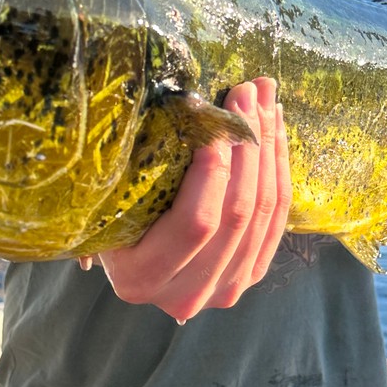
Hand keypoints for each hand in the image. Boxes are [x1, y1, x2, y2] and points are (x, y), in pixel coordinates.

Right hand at [83, 77, 290, 321]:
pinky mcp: (249, 277)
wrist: (130, 258)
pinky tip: (274, 132)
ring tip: (263, 100)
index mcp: (142, 277)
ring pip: (263, 213)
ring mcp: (223, 292)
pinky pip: (276, 221)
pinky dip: (279, 171)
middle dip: (248, 143)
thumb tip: (189, 104)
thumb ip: (140, 170)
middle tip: (248, 91)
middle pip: (237, 214)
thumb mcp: (110, 197)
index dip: (214, 166)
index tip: (214, 110)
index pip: (196, 221)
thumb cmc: (108, 212)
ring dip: (268, 148)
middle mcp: (185, 296)